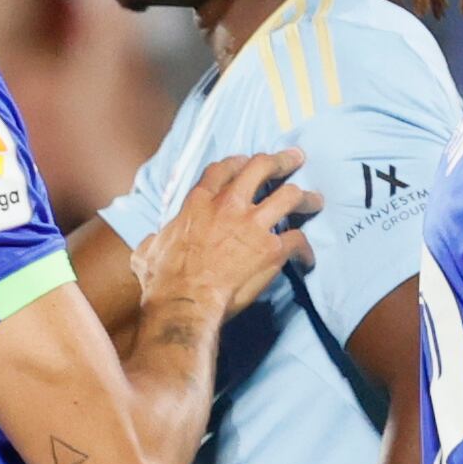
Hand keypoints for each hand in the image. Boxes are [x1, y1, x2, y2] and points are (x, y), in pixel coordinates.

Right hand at [136, 149, 317, 321]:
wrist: (185, 304)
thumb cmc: (163, 281)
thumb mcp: (147, 253)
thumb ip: (152, 242)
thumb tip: (148, 243)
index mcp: (199, 203)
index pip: (224, 169)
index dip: (240, 162)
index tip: (250, 161)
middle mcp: (229, 206)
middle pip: (263, 167)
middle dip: (283, 161)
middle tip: (296, 159)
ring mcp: (254, 226)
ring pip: (291, 196)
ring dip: (306, 198)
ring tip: (315, 201)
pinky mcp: (272, 250)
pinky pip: (299, 240)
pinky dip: (306, 250)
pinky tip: (307, 258)